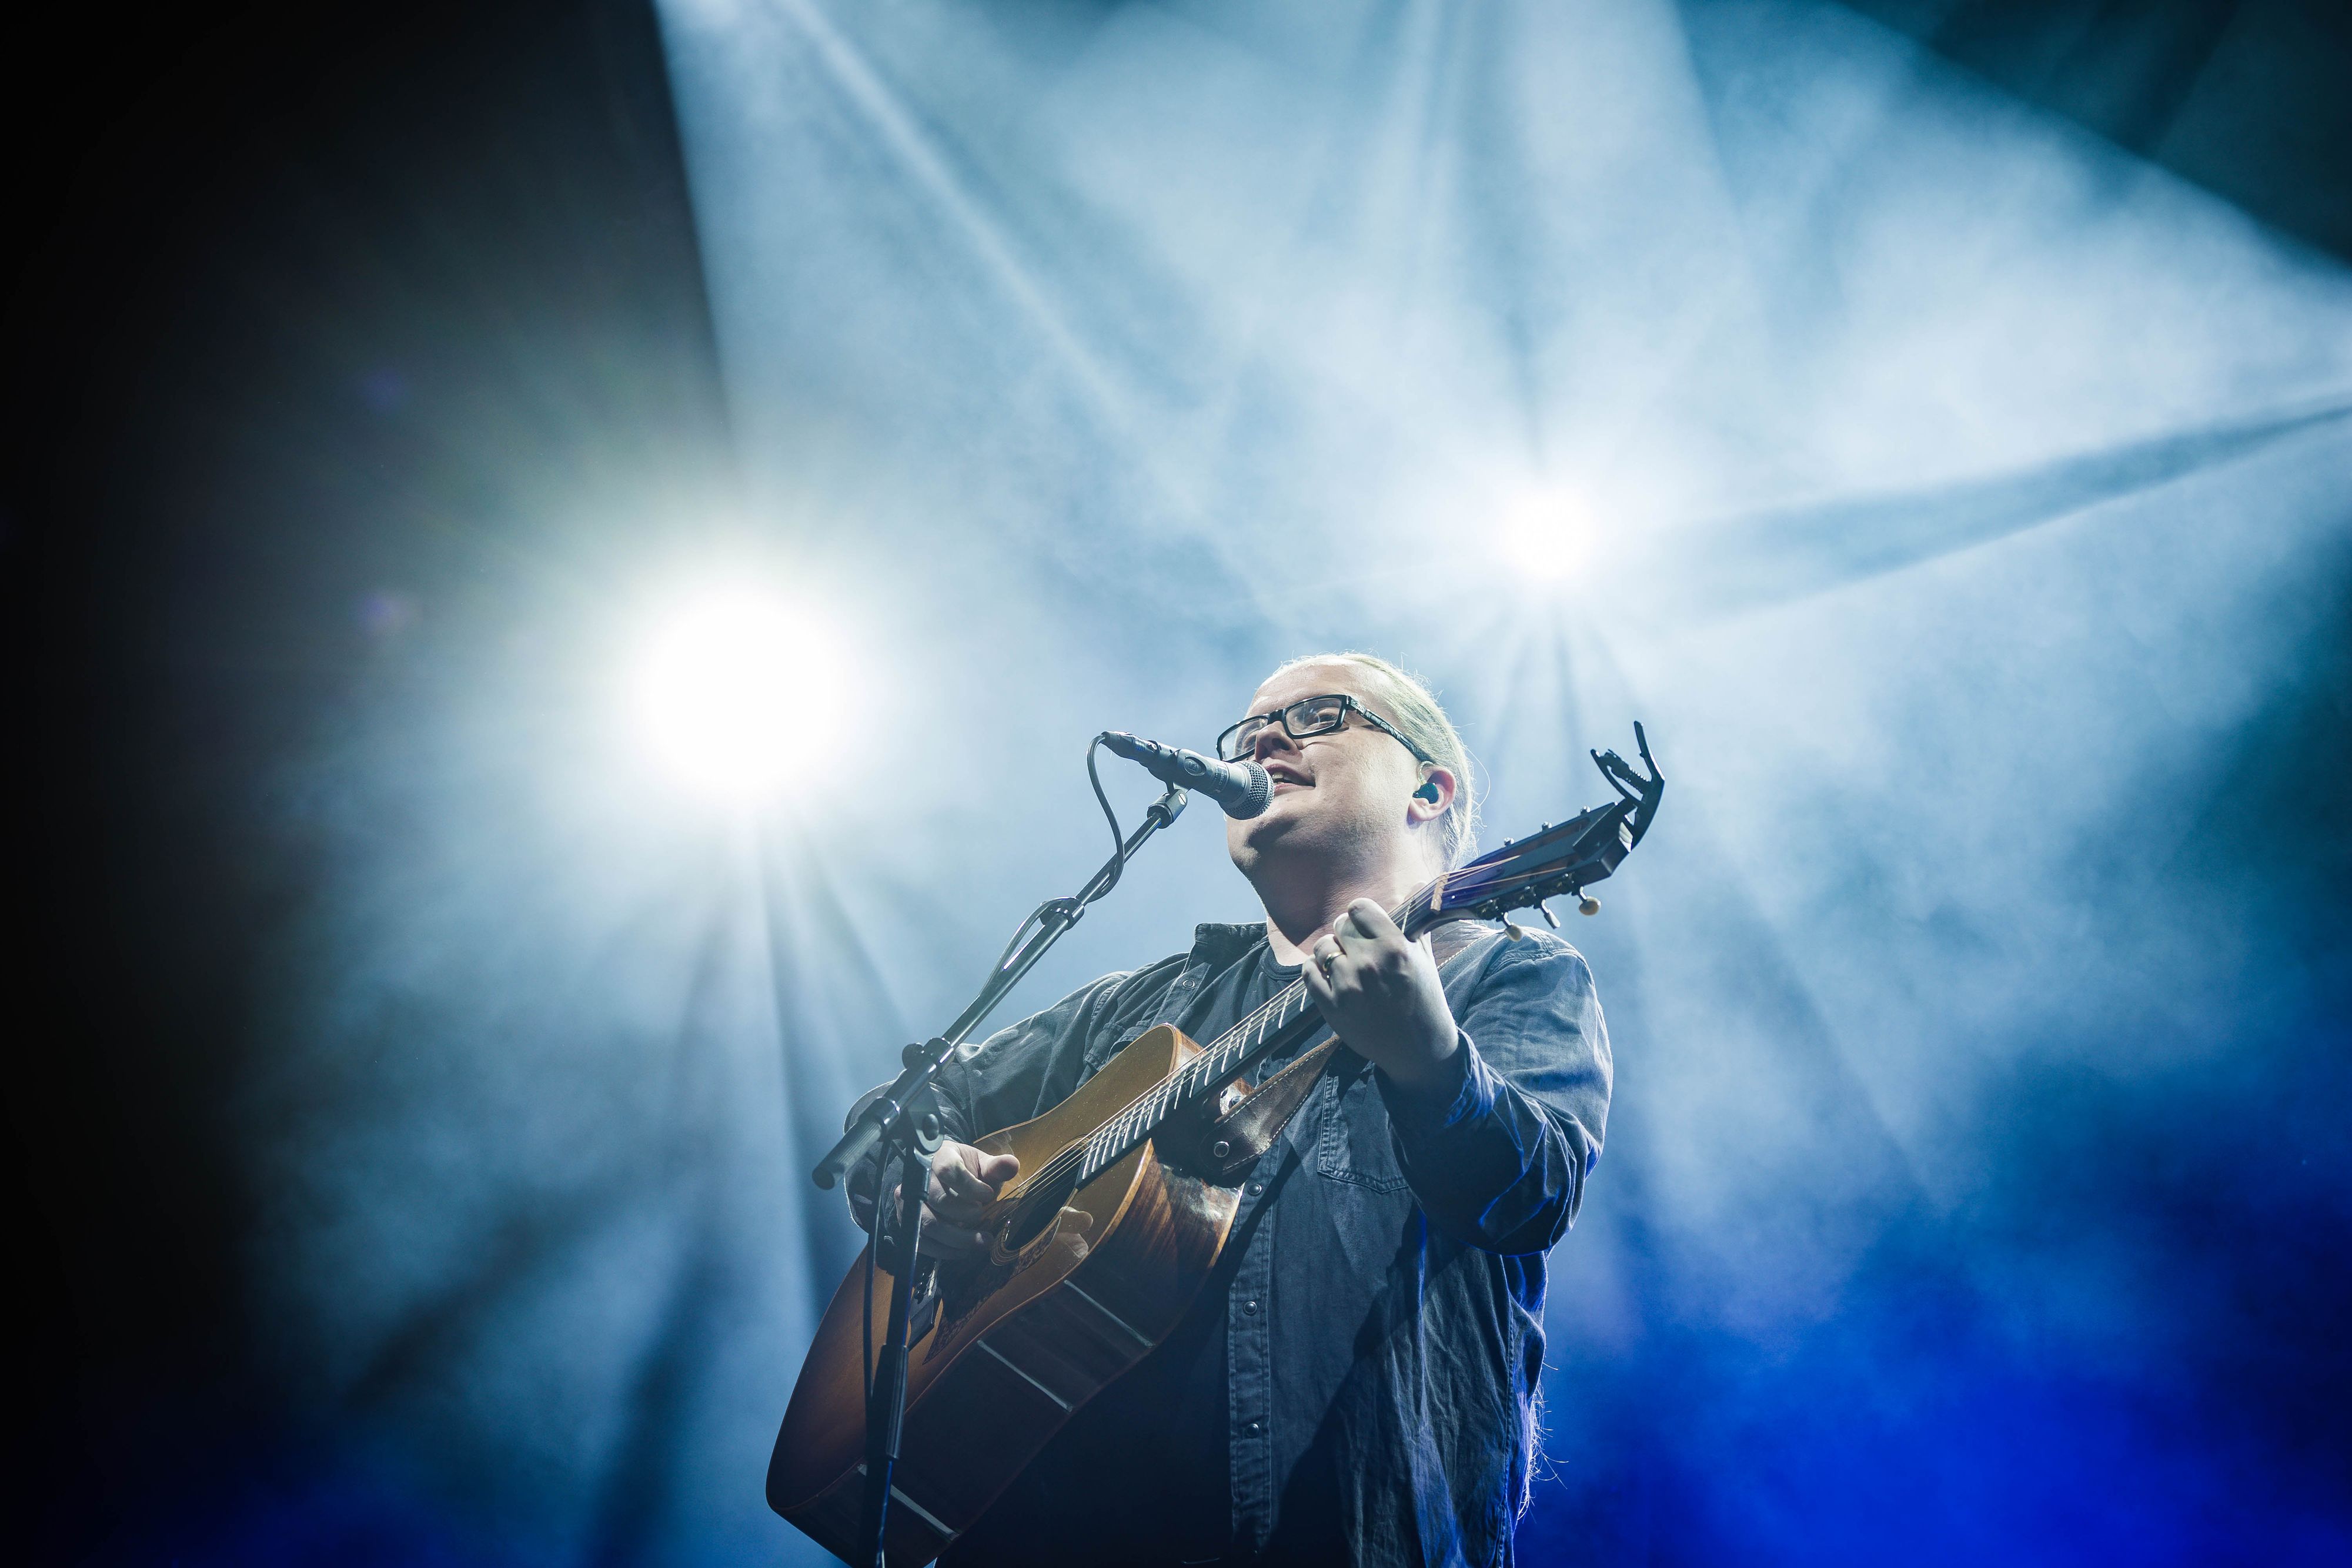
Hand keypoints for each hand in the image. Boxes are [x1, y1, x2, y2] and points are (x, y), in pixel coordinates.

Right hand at [848, 1140, 1020, 1256]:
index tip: (988, 1195)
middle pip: (938, 1200)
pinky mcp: (907, 1222)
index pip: (948, 1170)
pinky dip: (946, 1251)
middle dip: (965, 1214)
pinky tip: (965, 1251)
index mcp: (939, 1157)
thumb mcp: (982, 1164)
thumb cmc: (965, 1171)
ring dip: (958, 1238)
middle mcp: (918, 1178)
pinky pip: (922, 1242)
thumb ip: (996, 1167)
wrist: (940, 1177)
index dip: (970, 1186)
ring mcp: (907, 1201)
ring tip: (983, 1242)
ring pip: (929, 1224)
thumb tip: (1012, 1164)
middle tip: (984, 1218)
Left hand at [1299, 899, 1459, 1088]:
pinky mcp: (1331, 1007)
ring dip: (1331, 952)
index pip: (1359, 907)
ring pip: (1322, 947)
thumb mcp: (1424, 957)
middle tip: (1357, 948)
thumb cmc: (1424, 998)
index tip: (1365, 925)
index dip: (1361, 915)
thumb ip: (1414, 921)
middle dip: (1347, 933)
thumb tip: (1418, 883)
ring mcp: (1347, 987)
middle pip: (1340, 925)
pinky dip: (1316, 971)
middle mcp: (1368, 964)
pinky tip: (1331, 977)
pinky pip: (1308, 972)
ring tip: (1344, 963)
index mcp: (1394, 948)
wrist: (1418, 1049)